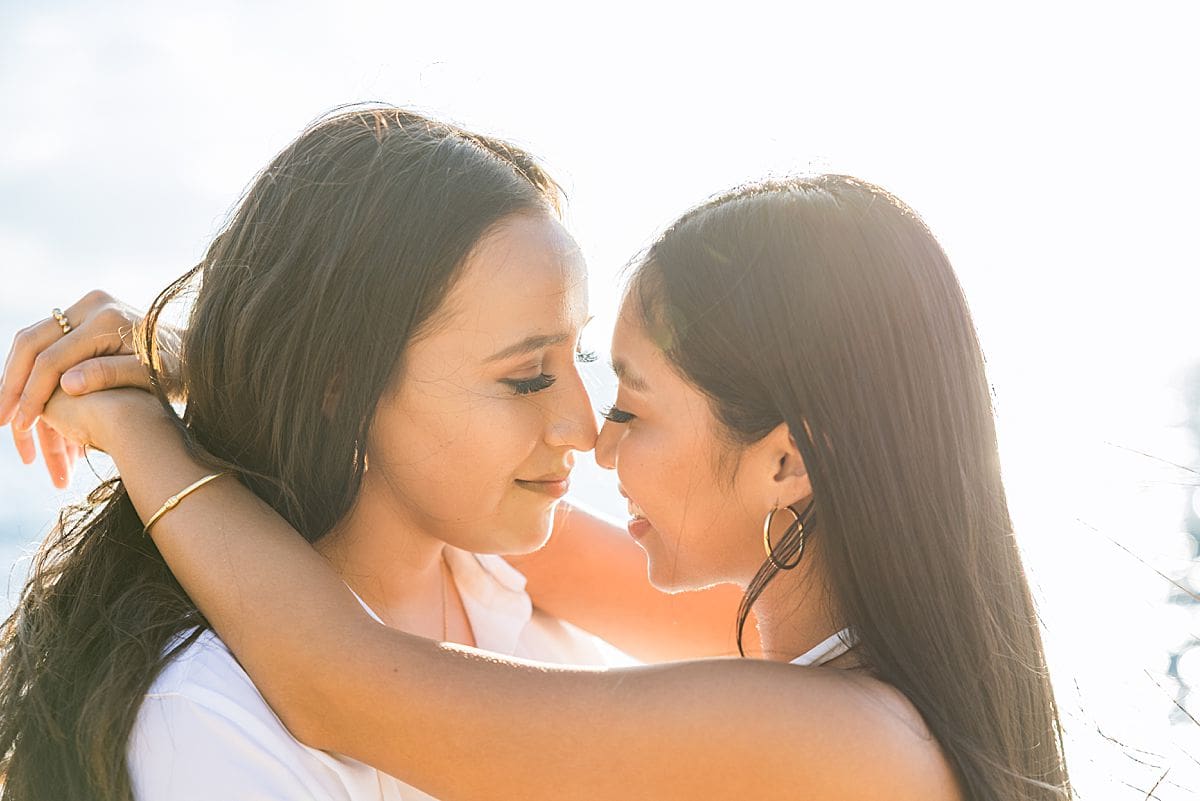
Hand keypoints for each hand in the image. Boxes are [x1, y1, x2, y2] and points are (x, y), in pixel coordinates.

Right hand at [0, 290, 179, 486]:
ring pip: (31, 340)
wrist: (197, 351)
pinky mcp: (83, 316)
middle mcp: (92, 305)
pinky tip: (22, 397)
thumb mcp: (153, 378)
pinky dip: (28, 369)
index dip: (33, 395)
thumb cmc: (181, 370)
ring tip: (5, 412)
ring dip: (13, 377)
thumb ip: (112, 375)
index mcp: (108, 319)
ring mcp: (85, 307)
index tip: (22, 426)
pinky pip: (44, 341)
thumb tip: (66, 384)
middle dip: (11, 384)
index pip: (53, 359)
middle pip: (32, 342)